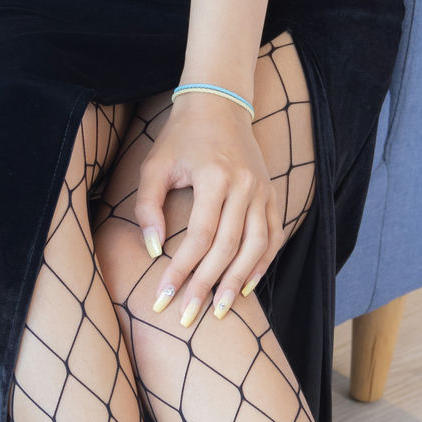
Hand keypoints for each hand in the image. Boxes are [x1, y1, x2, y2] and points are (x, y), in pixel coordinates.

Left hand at [134, 95, 276, 326]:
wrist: (219, 105)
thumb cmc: (180, 137)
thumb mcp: (155, 165)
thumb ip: (148, 207)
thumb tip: (153, 250)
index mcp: (215, 177)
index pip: (199, 237)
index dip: (181, 271)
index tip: (163, 298)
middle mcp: (245, 186)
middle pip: (228, 248)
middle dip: (206, 286)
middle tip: (188, 317)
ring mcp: (262, 191)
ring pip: (256, 246)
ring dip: (238, 282)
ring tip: (219, 309)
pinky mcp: (271, 194)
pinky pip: (272, 236)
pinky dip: (262, 263)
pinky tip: (246, 286)